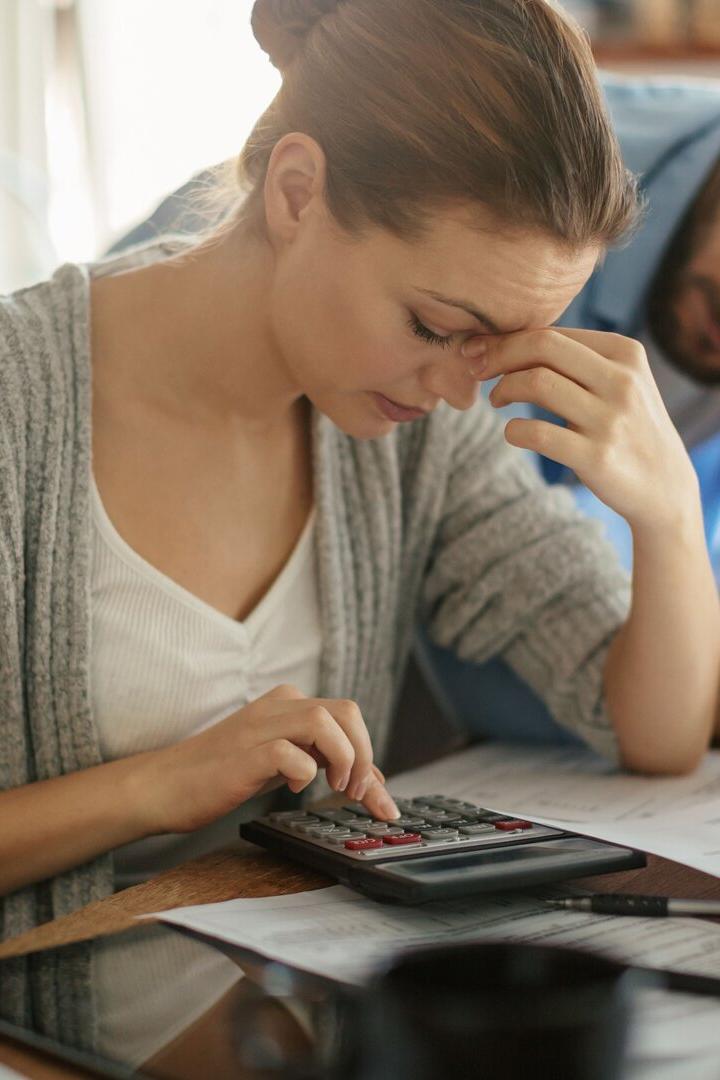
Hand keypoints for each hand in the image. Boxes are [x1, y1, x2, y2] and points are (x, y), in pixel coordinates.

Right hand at [136, 684, 398, 834]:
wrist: (163, 786)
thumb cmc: (221, 775)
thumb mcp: (282, 764)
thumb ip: (322, 762)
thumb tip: (372, 780)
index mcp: (288, 705)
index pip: (347, 716)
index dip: (371, 755)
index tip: (380, 800)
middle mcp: (278, 707)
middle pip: (346, 711)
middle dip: (364, 754)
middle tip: (355, 792)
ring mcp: (260, 727)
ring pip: (324, 721)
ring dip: (343, 759)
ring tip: (335, 787)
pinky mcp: (243, 754)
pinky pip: (288, 751)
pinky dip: (303, 770)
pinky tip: (295, 787)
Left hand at [463, 327, 698, 531]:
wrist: (663, 486)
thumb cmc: (626, 426)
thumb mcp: (617, 382)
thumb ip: (575, 358)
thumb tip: (505, 338)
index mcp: (624, 352)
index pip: (552, 332)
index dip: (506, 339)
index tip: (479, 350)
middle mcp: (622, 380)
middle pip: (543, 347)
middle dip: (498, 353)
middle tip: (476, 368)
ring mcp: (611, 419)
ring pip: (537, 383)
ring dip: (503, 389)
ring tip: (497, 400)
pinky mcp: (597, 457)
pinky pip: (537, 433)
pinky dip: (513, 430)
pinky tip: (513, 433)